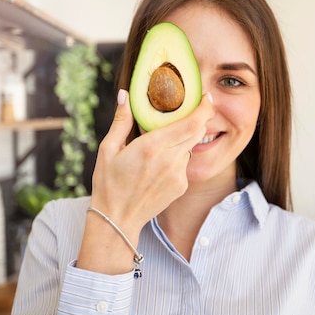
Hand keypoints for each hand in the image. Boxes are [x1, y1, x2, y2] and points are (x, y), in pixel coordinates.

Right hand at [91, 88, 213, 233]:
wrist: (118, 219)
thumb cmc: (108, 183)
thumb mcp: (108, 149)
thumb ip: (121, 120)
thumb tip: (124, 95)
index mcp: (151, 146)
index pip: (191, 122)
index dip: (204, 108)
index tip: (206, 97)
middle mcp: (169, 160)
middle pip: (197, 131)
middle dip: (198, 119)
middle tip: (190, 110)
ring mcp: (178, 175)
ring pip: (190, 147)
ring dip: (182, 140)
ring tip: (160, 146)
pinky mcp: (181, 186)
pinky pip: (184, 164)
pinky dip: (177, 158)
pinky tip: (158, 166)